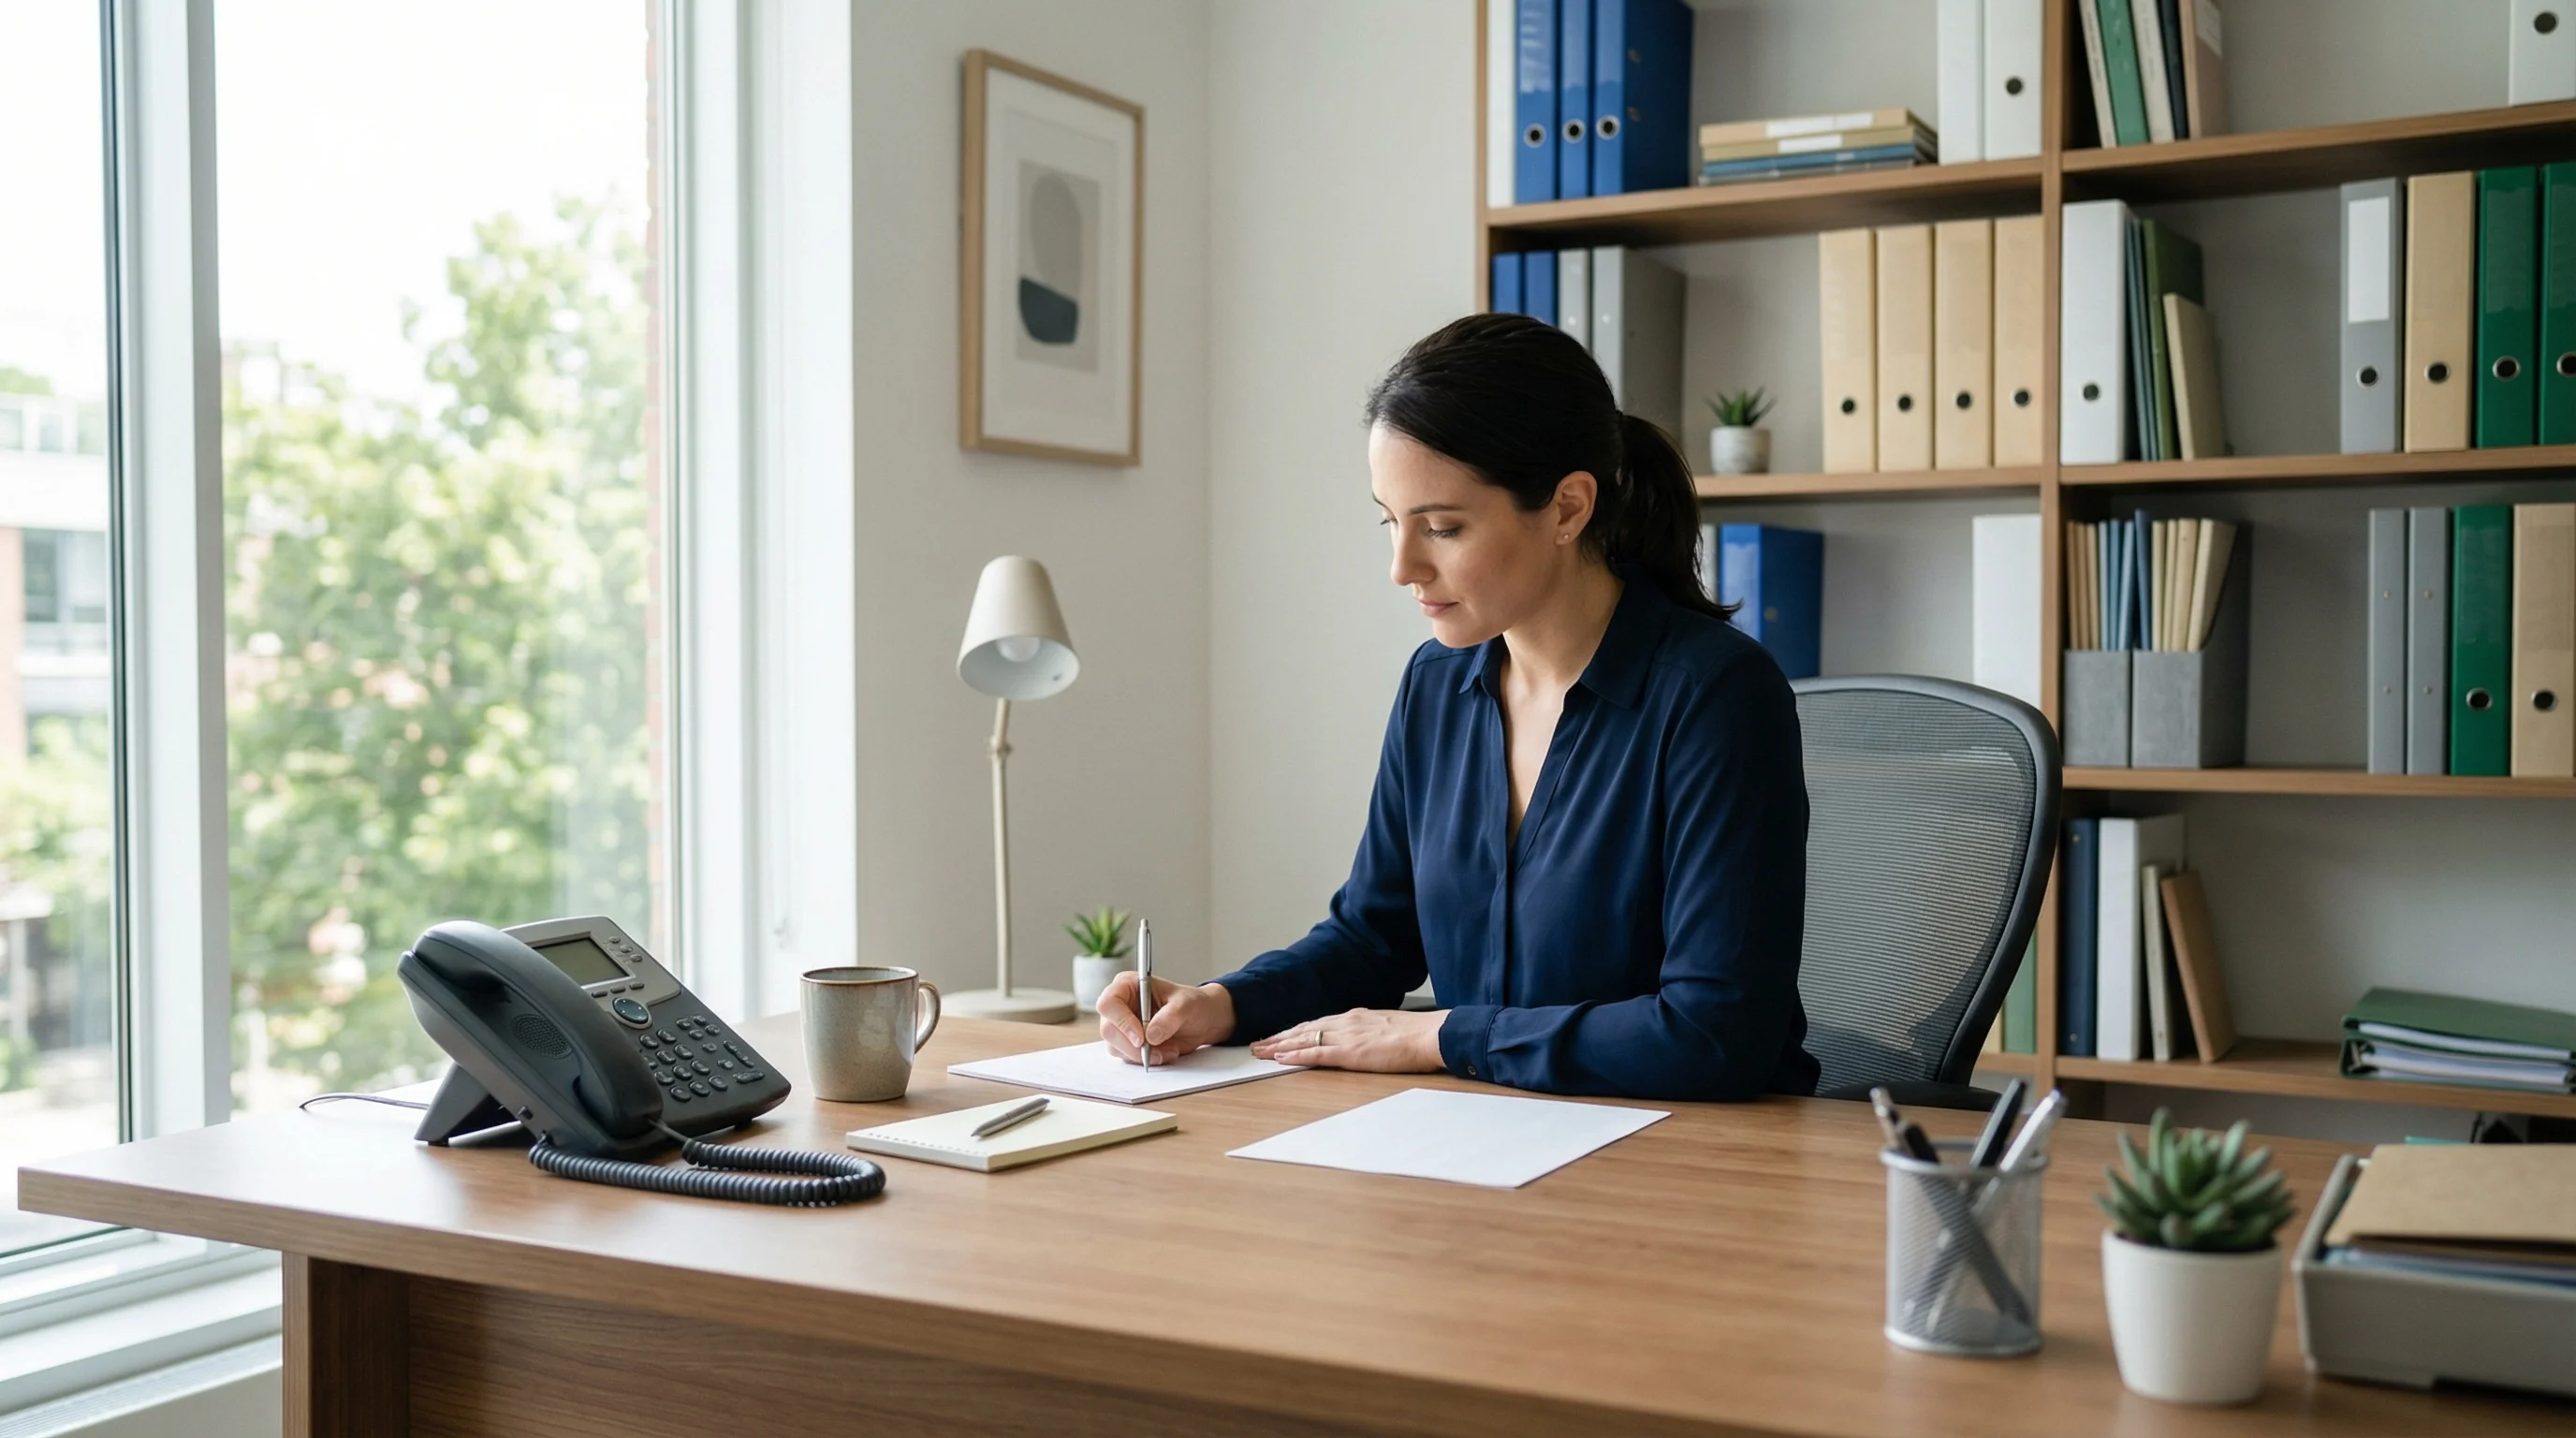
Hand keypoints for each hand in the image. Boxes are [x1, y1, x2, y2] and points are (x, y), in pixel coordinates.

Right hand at [1098, 973, 1234, 1066]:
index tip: (1141, 1037)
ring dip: (1141, 1055)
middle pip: (1108, 1030)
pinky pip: (1127, 1057)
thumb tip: (1151, 1035)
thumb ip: (1170, 1017)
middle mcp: (1120, 1005)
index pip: (1109, 1003)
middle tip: (1156, 1052)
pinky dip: (1146, 1060)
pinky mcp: (1127, 1043)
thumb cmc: (1192, 1004)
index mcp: (1127, 985)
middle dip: (1132, 1046)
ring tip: (1168, 1050)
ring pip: (1115, 1047)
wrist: (1201, 1021)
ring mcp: (1121, 1026)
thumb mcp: (1186, 1005)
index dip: (1121, 1022)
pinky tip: (1165, 1053)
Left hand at [1250, 1008, 1446, 1072]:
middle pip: (1304, 1028)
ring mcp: (1347, 1036)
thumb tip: (1363, 1038)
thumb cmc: (1417, 1035)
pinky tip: (1281, 1058)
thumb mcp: (1387, 1028)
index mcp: (1355, 1017)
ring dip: (1279, 1046)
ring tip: (1260, 1052)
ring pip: (1304, 1039)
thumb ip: (1370, 1031)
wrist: (1430, 1036)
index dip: (1295, 1030)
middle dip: (1279, 1037)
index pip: (1317, 1022)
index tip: (1279, 1036)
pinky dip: (1296, 1055)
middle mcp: (1346, 1022)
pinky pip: (1316, 1053)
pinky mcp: (1351, 1053)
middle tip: (1257, 1044)